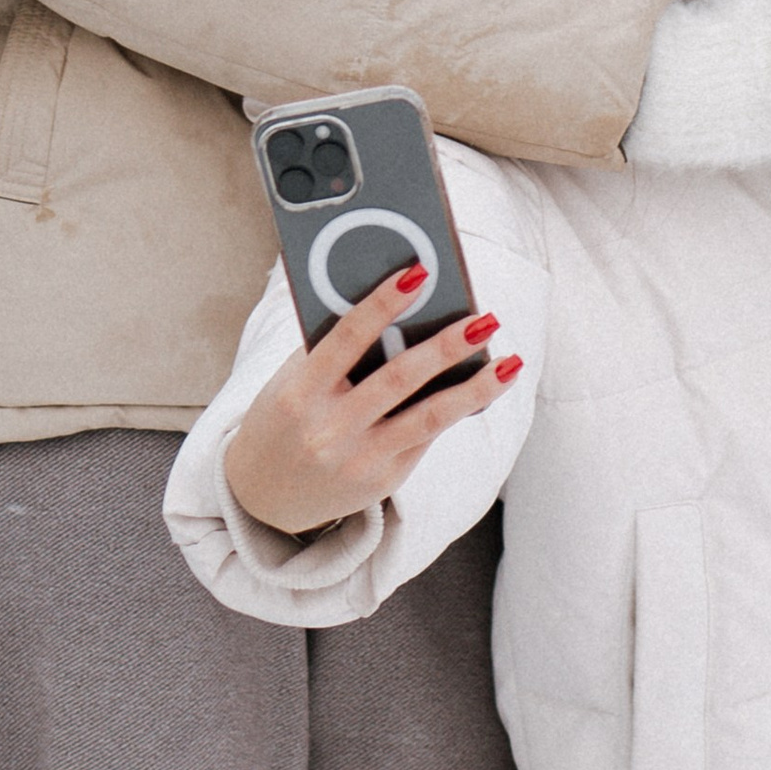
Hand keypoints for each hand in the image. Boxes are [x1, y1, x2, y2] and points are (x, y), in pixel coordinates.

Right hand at [222, 265, 522, 538]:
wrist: (261, 497)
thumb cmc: (282, 418)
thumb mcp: (289, 382)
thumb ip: (330, 350)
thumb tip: (391, 304)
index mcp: (299, 394)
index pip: (347, 338)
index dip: (383, 303)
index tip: (418, 273)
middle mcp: (330, 430)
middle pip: (398, 379)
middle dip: (446, 347)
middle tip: (485, 317)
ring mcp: (359, 460)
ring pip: (428, 418)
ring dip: (473, 388)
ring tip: (509, 362)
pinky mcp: (382, 480)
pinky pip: (426, 437)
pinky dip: (458, 409)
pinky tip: (484, 387)